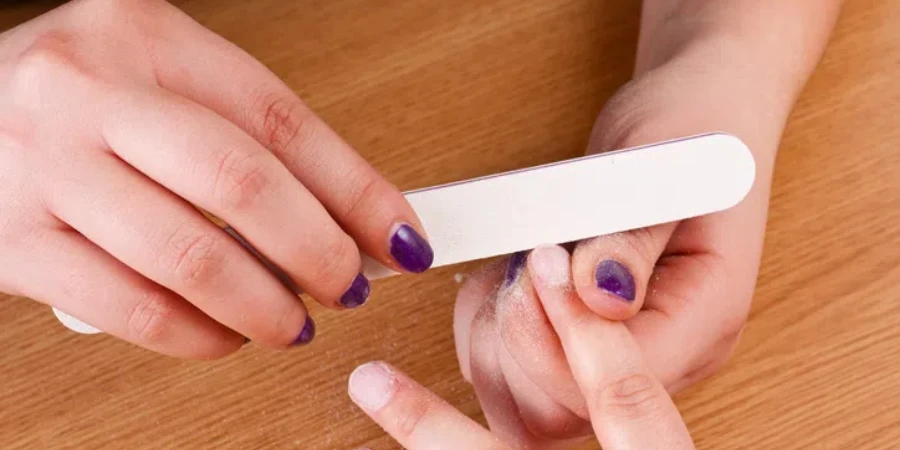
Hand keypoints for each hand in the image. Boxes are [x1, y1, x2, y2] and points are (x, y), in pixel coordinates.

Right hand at [0, 0, 432, 357]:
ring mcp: (41, 164)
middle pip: (240, 182)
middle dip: (318, 251)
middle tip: (350, 286)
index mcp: (145, 36)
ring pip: (189, 257)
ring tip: (293, 320)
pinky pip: (131, 309)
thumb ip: (247, 141)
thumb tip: (350, 221)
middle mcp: (88, 89)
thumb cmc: (71, 102)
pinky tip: (226, 334)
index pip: (280, 120)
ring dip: (265, 307)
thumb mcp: (161, 84)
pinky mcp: (11, 241)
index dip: (357, 189)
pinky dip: (199, 336)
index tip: (401, 236)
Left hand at [451, 1, 842, 444]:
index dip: (555, 330)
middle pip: (565, 408)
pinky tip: (497, 285)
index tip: (537, 258)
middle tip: (519, 264)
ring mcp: (623, 355)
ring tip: (508, 269)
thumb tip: (600, 295)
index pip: (617, 378)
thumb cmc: (689, 126)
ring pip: (529, 405)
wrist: (697, 110)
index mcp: (704, 319)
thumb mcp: (660, 165)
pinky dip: (487, 334)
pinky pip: (515, 378)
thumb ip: (629, 237)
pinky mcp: (584, 343)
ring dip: (493, 338)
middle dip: (518, 338)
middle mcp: (666, 356)